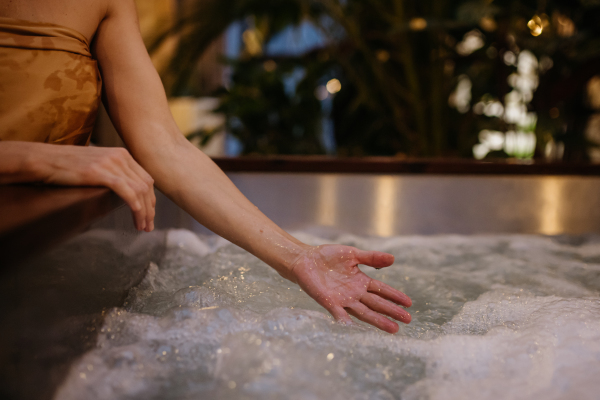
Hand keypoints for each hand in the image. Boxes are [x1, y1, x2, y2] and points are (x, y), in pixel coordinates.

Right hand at [1, 142, 155, 230]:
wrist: (42, 159)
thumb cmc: (64, 166)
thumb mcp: (95, 166)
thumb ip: (111, 173)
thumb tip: (122, 190)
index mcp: (121, 154)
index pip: (145, 179)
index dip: (150, 199)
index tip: (149, 215)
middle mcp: (120, 156)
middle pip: (146, 186)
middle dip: (150, 208)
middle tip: (148, 226)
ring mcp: (111, 163)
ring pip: (139, 190)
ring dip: (144, 212)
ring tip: (142, 227)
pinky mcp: (101, 172)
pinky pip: (127, 191)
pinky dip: (136, 206)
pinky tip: (137, 217)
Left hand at [289, 244, 410, 332]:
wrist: (305, 259)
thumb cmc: (328, 256)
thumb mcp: (352, 254)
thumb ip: (371, 258)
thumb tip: (393, 259)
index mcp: (361, 281)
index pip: (382, 290)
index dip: (395, 296)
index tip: (409, 303)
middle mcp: (354, 293)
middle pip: (376, 304)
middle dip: (392, 312)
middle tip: (407, 320)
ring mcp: (343, 299)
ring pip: (363, 312)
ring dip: (377, 320)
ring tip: (393, 328)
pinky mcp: (329, 302)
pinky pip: (338, 313)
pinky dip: (344, 320)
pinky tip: (352, 327)